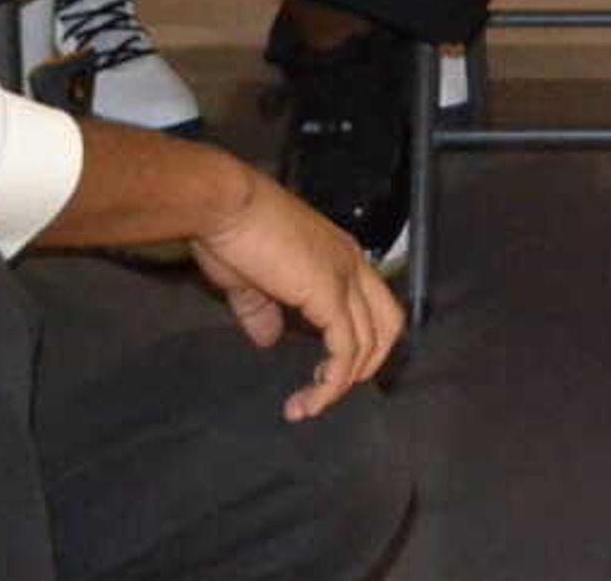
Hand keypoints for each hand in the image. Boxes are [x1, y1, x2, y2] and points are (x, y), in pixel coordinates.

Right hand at [185, 165, 404, 420]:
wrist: (224, 204)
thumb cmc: (230, 233)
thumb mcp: (248, 280)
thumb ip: (262, 311)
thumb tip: (268, 339)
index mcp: (338, 255)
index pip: (372, 305)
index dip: (359, 342)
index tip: (325, 371)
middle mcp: (352, 263)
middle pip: (386, 325)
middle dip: (363, 366)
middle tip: (326, 391)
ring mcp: (345, 276)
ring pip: (369, 343)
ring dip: (340, 384)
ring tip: (308, 406)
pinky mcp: (329, 293)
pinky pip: (345, 350)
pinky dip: (332, 382)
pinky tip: (309, 398)